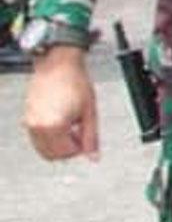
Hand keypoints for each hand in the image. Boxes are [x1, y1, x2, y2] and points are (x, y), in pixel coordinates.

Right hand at [22, 47, 98, 161]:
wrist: (59, 64)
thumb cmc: (76, 82)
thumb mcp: (90, 112)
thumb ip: (92, 138)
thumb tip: (94, 157)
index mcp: (54, 126)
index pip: (66, 153)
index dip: (79, 148)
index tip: (85, 136)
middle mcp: (38, 126)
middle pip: (52, 155)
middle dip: (67, 149)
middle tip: (78, 133)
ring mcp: (29, 122)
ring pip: (42, 149)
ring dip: (57, 144)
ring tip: (69, 126)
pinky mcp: (26, 117)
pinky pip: (36, 138)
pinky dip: (48, 137)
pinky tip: (60, 122)